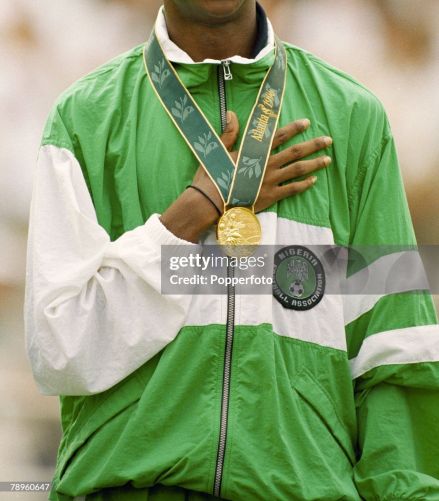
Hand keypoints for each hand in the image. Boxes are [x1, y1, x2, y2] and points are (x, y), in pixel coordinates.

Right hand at [160, 111, 331, 242]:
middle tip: (328, 140)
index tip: (307, 122)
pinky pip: (292, 190)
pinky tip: (313, 180)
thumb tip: (232, 113)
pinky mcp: (271, 196)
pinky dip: (304, 184)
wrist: (212, 201)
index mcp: (256, 151)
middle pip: (295, 152)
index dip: (294, 128)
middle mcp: (267, 164)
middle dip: (313, 145)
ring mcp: (271, 181)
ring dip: (314, 164)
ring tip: (327, 159)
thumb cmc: (214, 176)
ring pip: (298, 170)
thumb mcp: (220, 151)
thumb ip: (230, 133)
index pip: (279, 136)